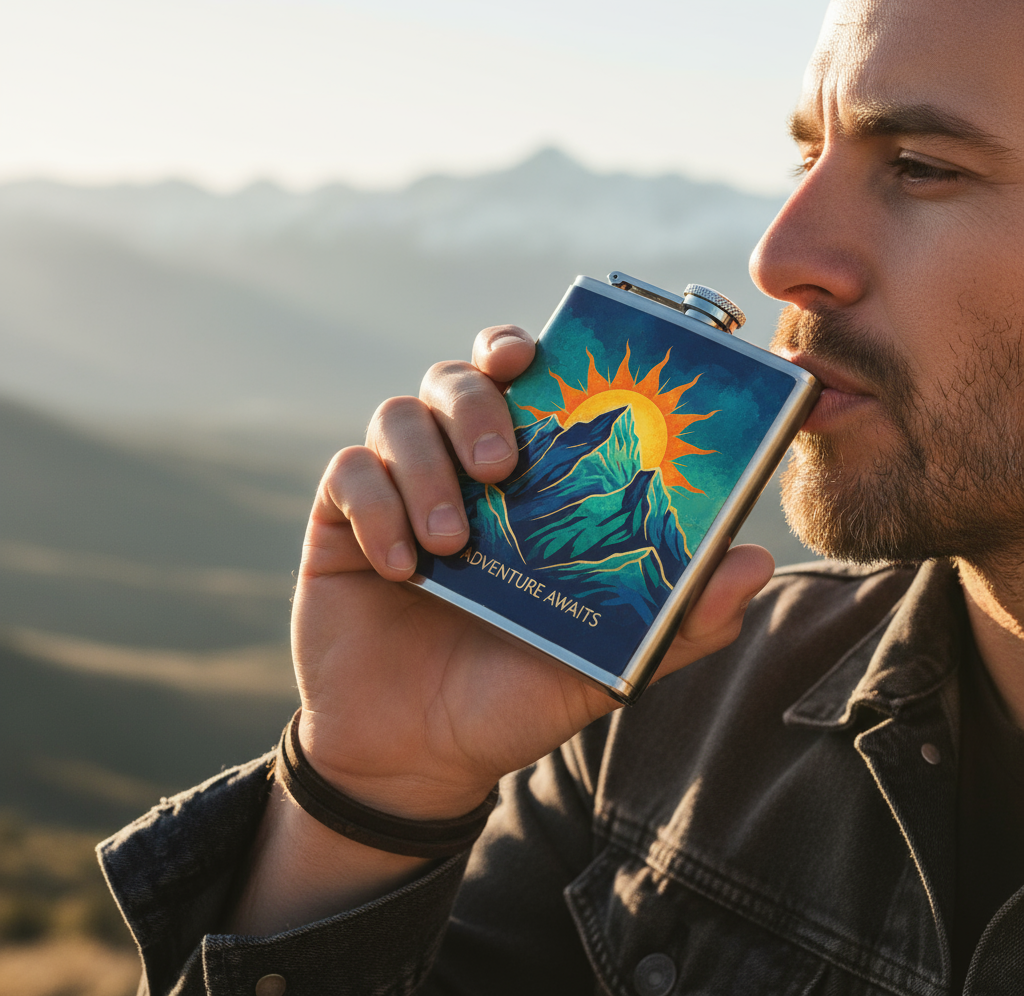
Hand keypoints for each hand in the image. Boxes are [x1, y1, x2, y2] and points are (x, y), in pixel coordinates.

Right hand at [290, 324, 775, 819]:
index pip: (519, 383)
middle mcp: (458, 473)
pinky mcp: (342, 522)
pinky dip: (376, 506)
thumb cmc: (512, 699)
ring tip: (454, 542)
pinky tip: (400, 566)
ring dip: (427, 466)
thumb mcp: (601, 665)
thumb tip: (758, 560)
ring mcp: (397, 493)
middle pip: (454, 378)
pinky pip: (349, 473)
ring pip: (397, 415)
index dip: (519, 349)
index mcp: (523, 488)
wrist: (416, 756)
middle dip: (477, 403)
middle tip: (502, 467)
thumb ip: (677, 620)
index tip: (532, 357)